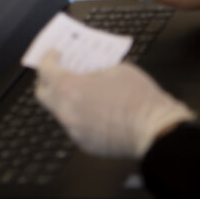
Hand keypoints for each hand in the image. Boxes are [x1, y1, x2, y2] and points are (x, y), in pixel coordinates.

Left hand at [35, 50, 193, 158]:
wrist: (156, 131)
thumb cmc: (139, 98)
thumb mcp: (117, 70)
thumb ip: (96, 70)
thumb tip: (89, 72)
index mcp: (71, 89)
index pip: (46, 71)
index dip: (48, 59)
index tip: (54, 54)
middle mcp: (67, 112)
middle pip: (43, 94)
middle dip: (47, 80)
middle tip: (59, 70)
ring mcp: (74, 131)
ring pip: (60, 111)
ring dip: (67, 99)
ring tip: (83, 89)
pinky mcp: (85, 144)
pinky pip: (75, 125)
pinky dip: (81, 115)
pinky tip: (97, 108)